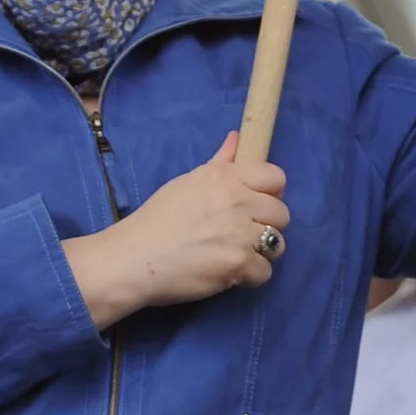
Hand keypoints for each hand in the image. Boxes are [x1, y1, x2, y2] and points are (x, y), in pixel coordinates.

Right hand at [63, 134, 289, 329]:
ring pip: (278, 244)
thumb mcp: (188, 182)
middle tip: (242, 233)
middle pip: (282, 214)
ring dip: (261, 251)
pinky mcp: (238, 266)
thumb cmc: (157, 219)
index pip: (277, 178)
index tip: (255, 204)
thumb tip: (238, 138)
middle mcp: (239, 202)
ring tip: (236, 254)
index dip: (270, 192)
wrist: (133, 259)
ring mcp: (241, 235)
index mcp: (227, 178)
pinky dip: (250, 276)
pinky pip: (264, 272)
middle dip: (266, 225)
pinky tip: (229, 273)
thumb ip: (220, 162)